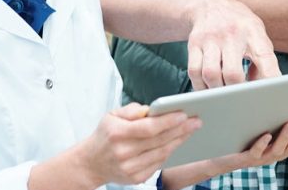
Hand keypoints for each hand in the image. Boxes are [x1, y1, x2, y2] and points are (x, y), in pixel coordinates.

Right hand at [78, 103, 200, 185]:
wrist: (91, 163)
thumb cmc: (105, 135)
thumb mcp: (112, 115)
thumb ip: (131, 110)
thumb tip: (151, 110)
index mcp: (117, 133)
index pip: (149, 127)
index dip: (168, 121)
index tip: (184, 114)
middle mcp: (123, 152)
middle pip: (159, 140)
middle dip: (180, 129)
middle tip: (196, 120)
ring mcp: (130, 167)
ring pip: (161, 153)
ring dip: (178, 141)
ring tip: (190, 130)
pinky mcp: (135, 178)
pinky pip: (158, 164)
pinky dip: (169, 152)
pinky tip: (177, 142)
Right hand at [186, 0, 279, 88]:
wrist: (210, 5)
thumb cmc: (239, 26)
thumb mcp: (257, 35)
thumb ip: (264, 60)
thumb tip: (262, 89)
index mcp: (254, 32)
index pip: (265, 57)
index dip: (268, 78)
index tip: (269, 94)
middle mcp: (232, 33)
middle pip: (232, 73)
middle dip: (236, 91)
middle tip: (240, 97)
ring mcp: (210, 38)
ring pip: (210, 74)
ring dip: (217, 90)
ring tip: (223, 93)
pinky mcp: (194, 43)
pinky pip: (194, 71)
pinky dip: (201, 85)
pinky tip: (208, 87)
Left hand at [204, 116, 287, 171]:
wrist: (222, 149)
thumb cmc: (247, 132)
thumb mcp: (265, 122)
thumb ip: (277, 112)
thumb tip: (287, 91)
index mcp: (284, 146)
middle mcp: (276, 153)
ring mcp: (263, 157)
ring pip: (278, 149)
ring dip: (286, 137)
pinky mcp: (247, 158)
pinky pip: (257, 152)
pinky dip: (263, 144)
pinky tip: (267, 134)